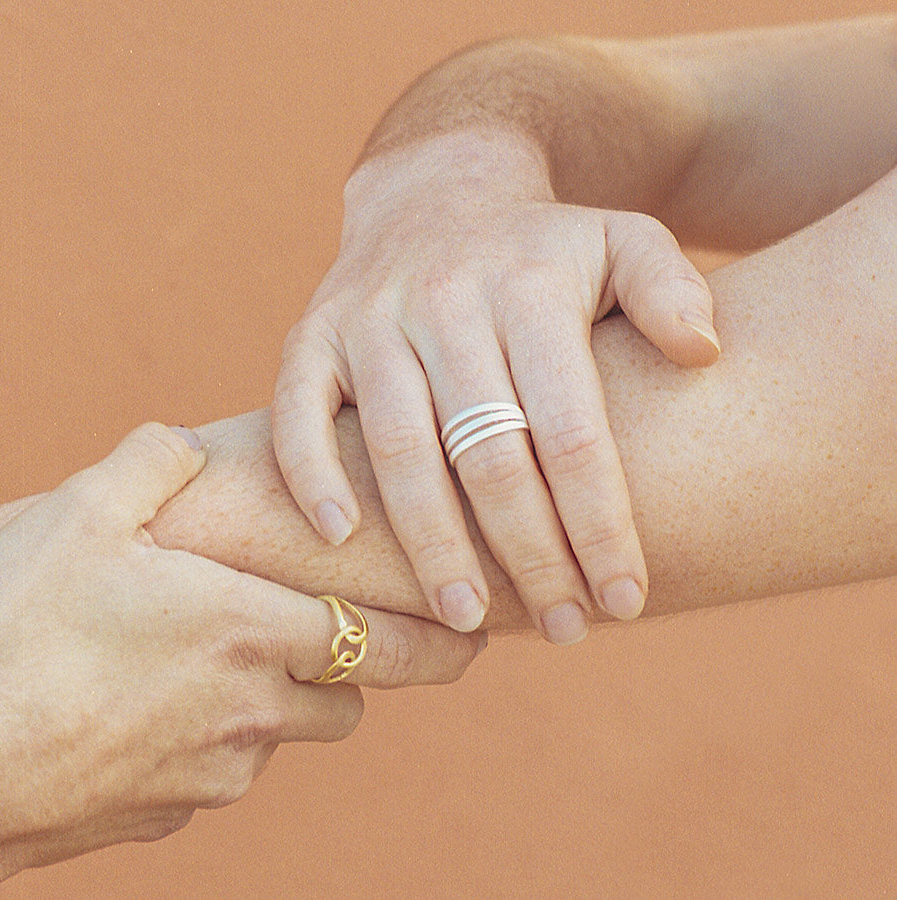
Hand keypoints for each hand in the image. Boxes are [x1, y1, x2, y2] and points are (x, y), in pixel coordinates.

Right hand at [0, 423, 481, 879]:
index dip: (439, 641)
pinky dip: (219, 742)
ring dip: (283, 703)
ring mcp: (213, 772)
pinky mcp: (168, 812)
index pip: (386, 643)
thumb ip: (151, 464)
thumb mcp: (80, 515)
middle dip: (358, 671)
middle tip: (351, 640)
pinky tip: (164, 710)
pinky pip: (222, 773)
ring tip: (235, 663)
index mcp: (250, 632)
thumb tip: (185, 440)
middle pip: (349, 698)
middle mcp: (252, 709)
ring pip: (288, 737)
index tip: (476, 636)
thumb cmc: (9, 628)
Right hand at [273, 133, 719, 642]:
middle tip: (561, 630)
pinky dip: (312, 475)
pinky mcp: (314, 332)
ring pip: (400, 449)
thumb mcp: (621, 238)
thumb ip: (669, 288)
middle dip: (530, 556)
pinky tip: (340, 540)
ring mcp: (371, 318)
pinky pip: (298, 410)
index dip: (601, 526)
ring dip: (432, 544)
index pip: (573, 433)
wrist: (436, 189)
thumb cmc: (539, 246)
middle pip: (490, 456)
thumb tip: (704, 353)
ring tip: (467, 617)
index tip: (623, 601)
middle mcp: (446, 302)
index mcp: (530, 290)